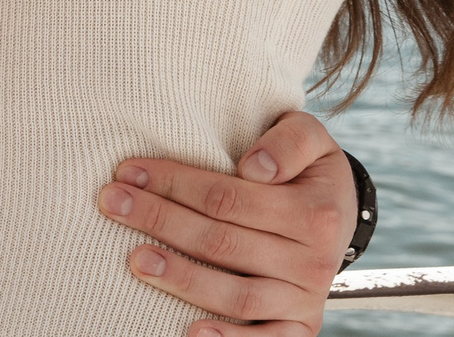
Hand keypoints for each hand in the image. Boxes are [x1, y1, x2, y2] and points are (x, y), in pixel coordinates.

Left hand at [94, 111, 356, 336]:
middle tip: (112, 203)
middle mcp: (313, 260)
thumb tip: (254, 168)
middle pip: (222, 242)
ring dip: (182, 278)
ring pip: (237, 295)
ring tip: (136, 259)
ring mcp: (305, 298)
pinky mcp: (299, 327)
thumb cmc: (307, 168)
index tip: (129, 170)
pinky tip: (190, 331)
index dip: (175, 183)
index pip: (228, 197)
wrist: (340, 212)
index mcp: (315, 212)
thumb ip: (289, 140)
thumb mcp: (310, 136)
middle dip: (160, 220)